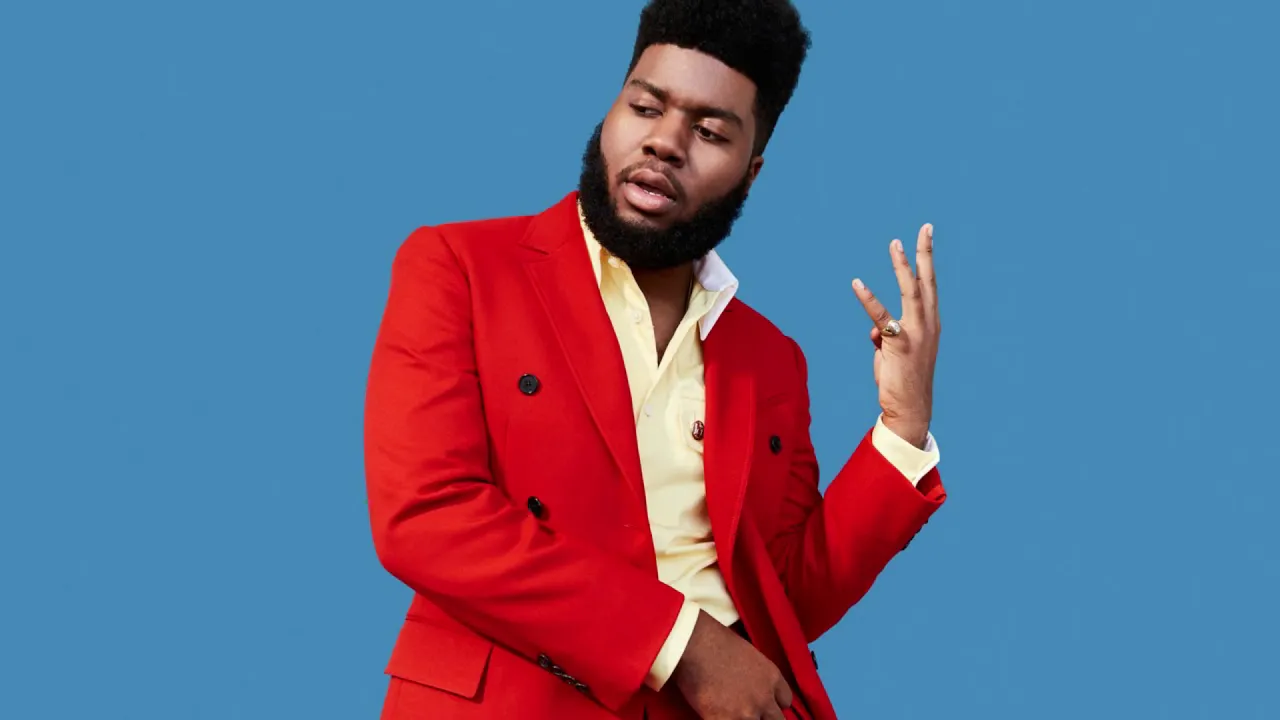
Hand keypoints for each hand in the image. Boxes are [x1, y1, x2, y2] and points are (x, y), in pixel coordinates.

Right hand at [671, 611, 793, 719]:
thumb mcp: (747, 653)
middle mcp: (764, 698)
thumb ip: (755, 674)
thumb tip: (747, 683)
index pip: (786, 700)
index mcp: (771, 677)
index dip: (773, 702)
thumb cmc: (716, 640)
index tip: (764, 702)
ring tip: (731, 712)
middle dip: (764, 717)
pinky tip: (715, 715)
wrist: (695, 645)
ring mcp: (746, 713)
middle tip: (749, 711)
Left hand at [851, 223, 940, 448]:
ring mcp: (917, 334)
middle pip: (927, 282)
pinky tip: (857, 283)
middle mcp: (929, 325)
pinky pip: (881, 317)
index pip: (930, 285)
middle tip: (924, 228)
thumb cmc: (902, 380)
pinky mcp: (900, 345)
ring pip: (911, 292)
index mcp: (930, 324)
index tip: (926, 234)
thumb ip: (885, 336)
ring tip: (895, 244)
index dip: (927, 260)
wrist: (911, 408)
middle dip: (925, 254)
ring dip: (903, 267)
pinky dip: (868, 299)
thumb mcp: (893, 353)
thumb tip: (874, 329)